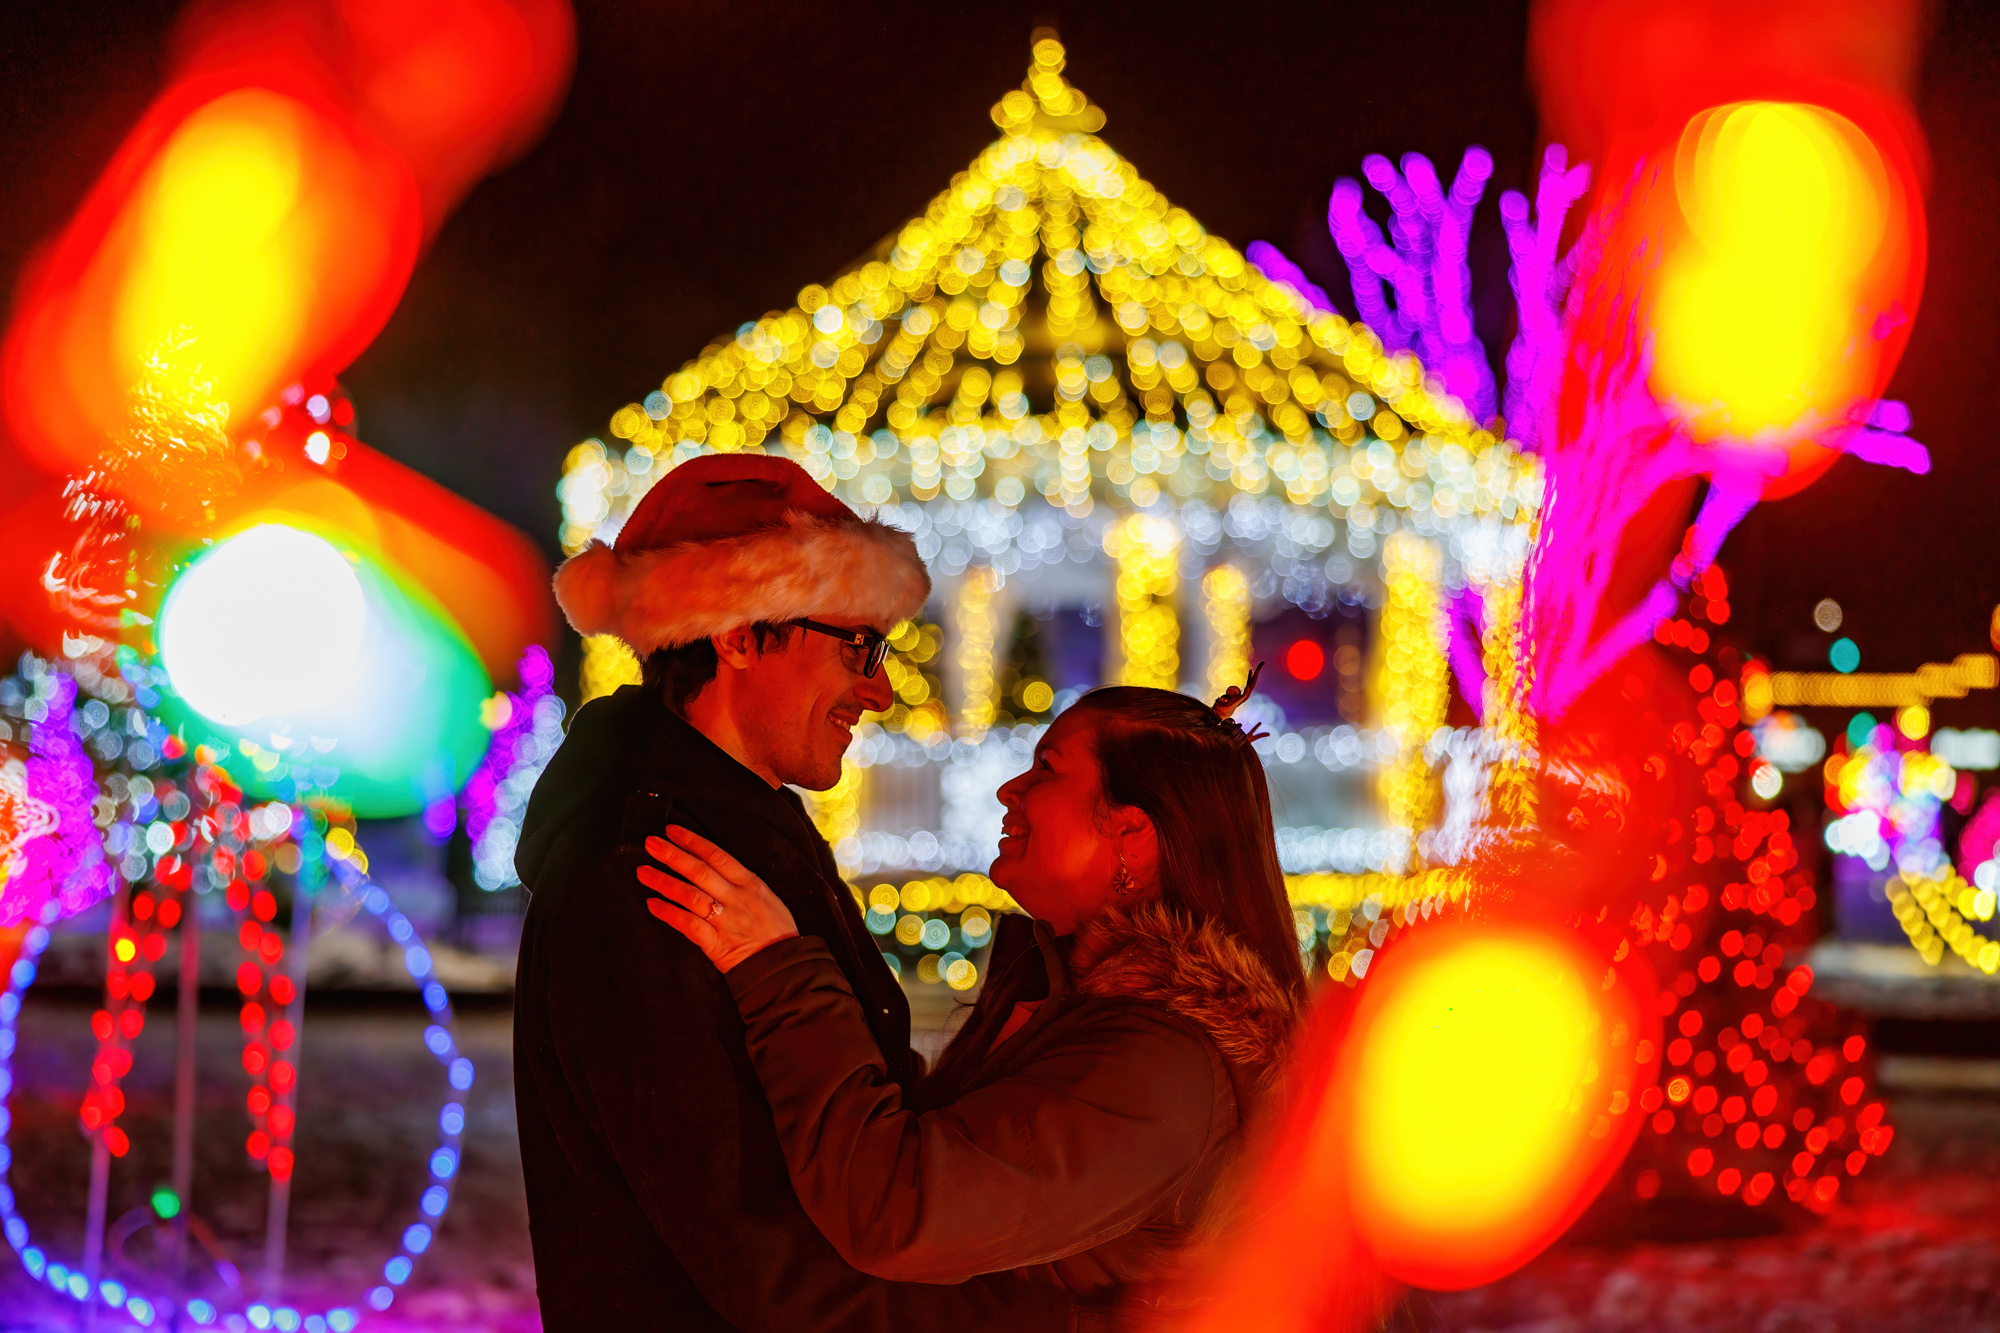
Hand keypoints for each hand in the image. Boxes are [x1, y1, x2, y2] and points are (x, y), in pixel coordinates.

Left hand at [639, 825, 798, 972]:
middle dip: (672, 855)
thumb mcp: (768, 899)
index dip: (693, 842)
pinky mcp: (716, 944)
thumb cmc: (777, 933)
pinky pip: (688, 925)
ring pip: (690, 895)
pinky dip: (668, 914)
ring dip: (664, 882)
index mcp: (750, 884)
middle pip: (699, 871)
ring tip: (643, 872)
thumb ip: (743, 885)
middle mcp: (736, 898)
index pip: (717, 856)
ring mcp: (726, 920)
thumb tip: (717, 869)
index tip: (672, 831)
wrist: (786, 967)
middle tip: (651, 843)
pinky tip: (652, 905)